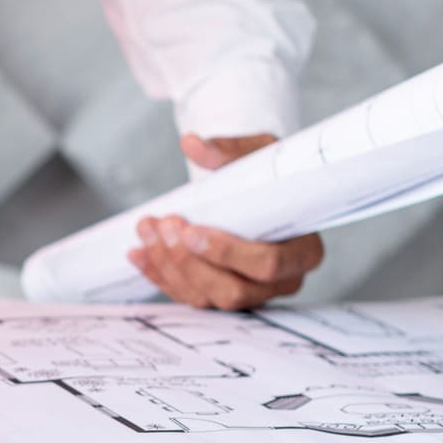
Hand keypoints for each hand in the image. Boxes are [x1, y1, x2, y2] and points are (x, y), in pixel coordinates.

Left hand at [125, 133, 324, 310]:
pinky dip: (160, 275)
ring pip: (207, 298)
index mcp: (304, 251)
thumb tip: (192, 144)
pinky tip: (139, 252)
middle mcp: (282, 281)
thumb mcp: (257, 155)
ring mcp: (252, 294)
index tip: (191, 230)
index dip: (227, 253)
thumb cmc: (266, 174)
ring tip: (147, 231)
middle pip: (235, 291)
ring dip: (169, 267)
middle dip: (190, 262)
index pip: (268, 265)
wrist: (256, 188)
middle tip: (165, 226)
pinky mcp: (222, 295)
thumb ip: (228, 150)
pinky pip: (189, 296)